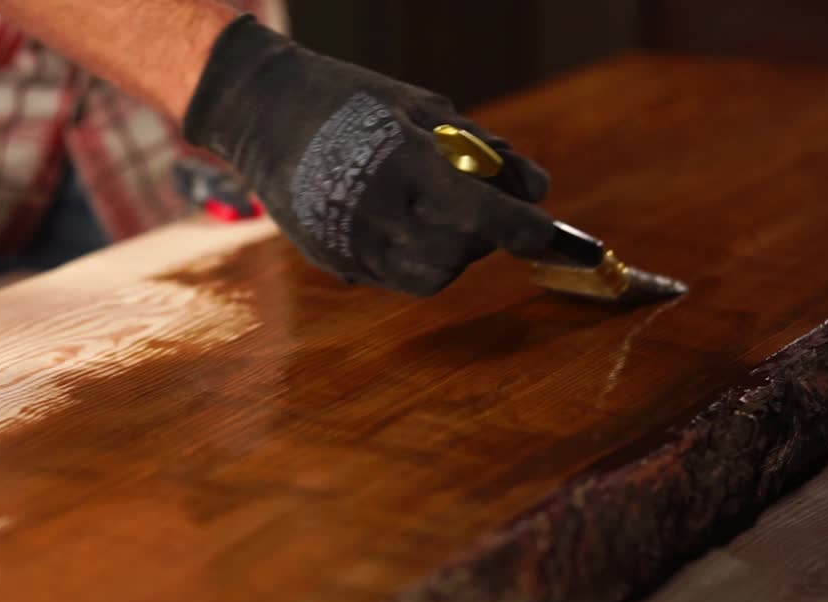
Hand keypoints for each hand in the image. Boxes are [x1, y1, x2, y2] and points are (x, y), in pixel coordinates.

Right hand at [183, 15, 554, 295]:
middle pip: (464, 252)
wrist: (262, 113)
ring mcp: (350, 243)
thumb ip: (482, 150)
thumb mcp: (422, 108)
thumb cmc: (351, 100)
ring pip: (433, 276)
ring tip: (435, 209)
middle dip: (486, 232)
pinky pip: (396, 276)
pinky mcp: (333, 261)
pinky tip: (401, 218)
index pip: (483, 214)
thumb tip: (539, 193)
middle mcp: (374, 212)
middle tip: (475, 199)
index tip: (565, 242)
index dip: (530, 232)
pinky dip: (418, 254)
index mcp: (401, 163)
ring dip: (454, 250)